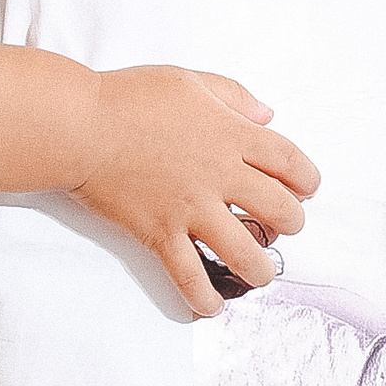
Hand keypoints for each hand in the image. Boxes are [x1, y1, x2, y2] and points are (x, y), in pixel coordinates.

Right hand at [68, 67, 319, 318]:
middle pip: (280, 210)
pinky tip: (211, 305)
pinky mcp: (160, 233)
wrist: (79, 127)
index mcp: (230, 135)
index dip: (307, 181)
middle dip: (290, 224)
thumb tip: (267, 115)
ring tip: (258, 273)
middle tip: (280, 226)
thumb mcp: (188, 80)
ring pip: (246, 253)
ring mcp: (191, 208)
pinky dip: (204, 297)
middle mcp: (219, 174)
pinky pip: (189, 275)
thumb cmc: (128, 98)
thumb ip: (233, 96)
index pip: (291, 163)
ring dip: (261, 270)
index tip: (304, 190)